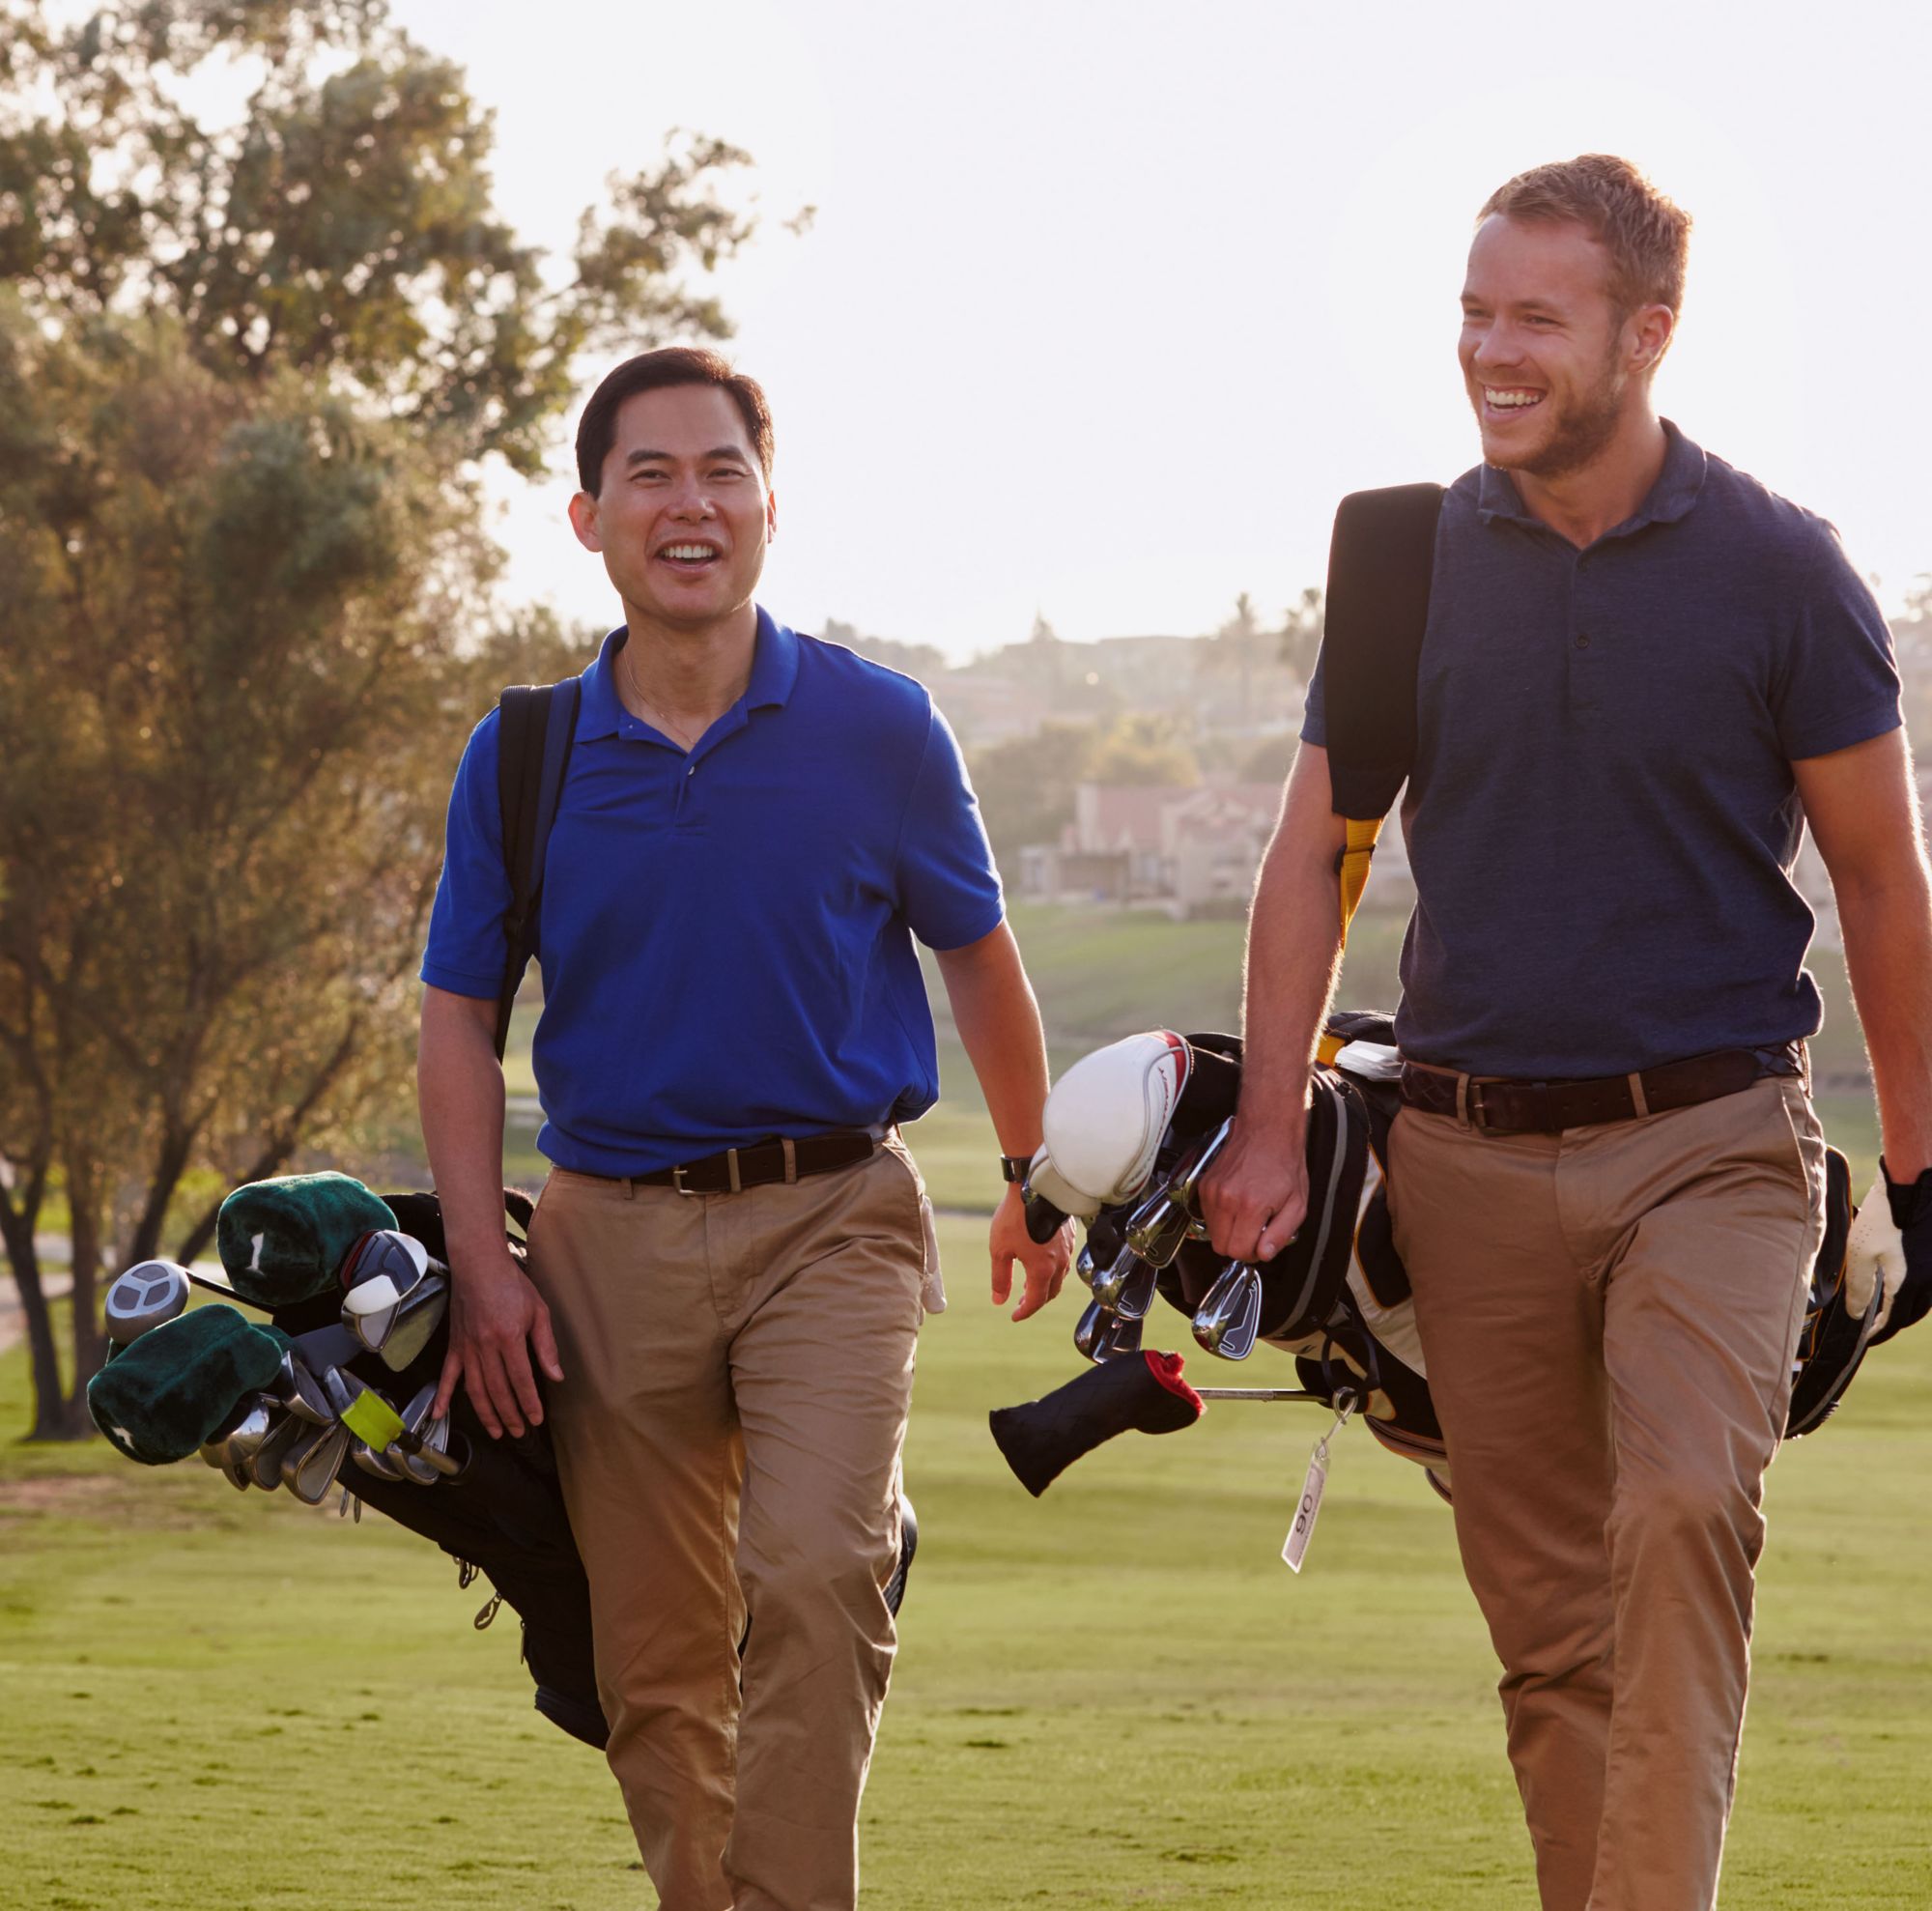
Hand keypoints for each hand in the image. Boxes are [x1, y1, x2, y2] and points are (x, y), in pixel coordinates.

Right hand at [433, 1237, 564, 1437]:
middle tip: (519, 1432)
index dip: (529, 1403)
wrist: (479, 1264)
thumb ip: (546, 1346)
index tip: (536, 1419)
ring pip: (475, 1389)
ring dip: (485, 1413)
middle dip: (510, 1415)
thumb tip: (555, 1376)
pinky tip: (438, 1414)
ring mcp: (467, 1347)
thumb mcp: (539, 1310)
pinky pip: (447, 1375)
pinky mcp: (455, 1345)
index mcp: (509, 1337)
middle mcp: (485, 1347)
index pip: (521, 1380)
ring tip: (496, 1431)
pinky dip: (442, 1395)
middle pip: (498, 1390)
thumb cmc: (512, 1284)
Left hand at [991, 1183, 1072, 1320]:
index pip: (1036, 1301)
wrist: (1035, 1186)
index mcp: (1042, 1270)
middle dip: (1036, 1300)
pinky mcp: (1069, 1236)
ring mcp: (1067, 1249)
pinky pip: (1063, 1260)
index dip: (1024, 1312)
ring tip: (1029, 1283)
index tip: (1014, 1316)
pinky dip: (1052, 1269)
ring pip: (1060, 1277)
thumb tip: (999, 1300)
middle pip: (1051, 1292)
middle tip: (1021, 1301)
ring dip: (1045, 1285)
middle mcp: (1059, 1263)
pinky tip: (1041, 1260)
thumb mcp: (1000, 1250)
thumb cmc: (1015, 1216)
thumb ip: (1000, 1278)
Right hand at [1199, 1111, 1308, 1263]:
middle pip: (1221, 1246)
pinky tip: (1237, 1204)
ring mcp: (1212, 1191)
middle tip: (1255, 1233)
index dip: (1252, 1254)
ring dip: (1228, 1231)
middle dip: (1238, 1245)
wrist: (1267, 1132)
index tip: (1260, 1244)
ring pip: (1212, 1232)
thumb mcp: (1297, 1204)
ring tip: (1247, 1215)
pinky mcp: (1204, 1184)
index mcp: (1250, 1206)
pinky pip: (1207, 1215)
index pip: (1238, 1251)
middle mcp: (1226, 1199)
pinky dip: (1221, 1217)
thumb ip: (1280, 1234)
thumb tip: (1264, 1254)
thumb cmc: (1284, 1163)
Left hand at [1872, 1157, 1931, 1345]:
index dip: (1879, 1332)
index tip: (1866, 1338)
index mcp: (1909, 1283)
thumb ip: (1857, 1286)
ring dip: (1906, 1306)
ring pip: (1925, 1300)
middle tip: (1874, 1323)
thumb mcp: (1860, 1251)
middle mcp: (1931, 1280)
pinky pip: (1930, 1283)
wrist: (1914, 1184)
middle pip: (1913, 1313)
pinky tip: (1902, 1281)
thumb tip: (1856, 1313)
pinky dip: (1916, 1289)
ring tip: (1885, 1304)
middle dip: (1893, 1321)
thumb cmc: (1883, 1215)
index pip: (1895, 1320)